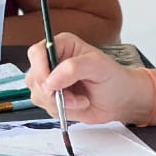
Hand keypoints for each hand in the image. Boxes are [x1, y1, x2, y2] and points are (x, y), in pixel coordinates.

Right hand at [25, 33, 149, 124]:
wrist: (121, 100)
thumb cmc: (114, 78)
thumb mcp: (98, 66)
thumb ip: (73, 68)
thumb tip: (51, 80)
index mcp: (62, 46)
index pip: (37, 53)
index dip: (40, 69)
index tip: (51, 84)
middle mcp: (53, 62)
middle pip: (34, 77)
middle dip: (52, 91)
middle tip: (72, 96)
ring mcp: (51, 82)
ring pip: (37, 94)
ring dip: (59, 102)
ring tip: (81, 100)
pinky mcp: (53, 98)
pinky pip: (45, 107)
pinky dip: (63, 110)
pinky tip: (78, 104)